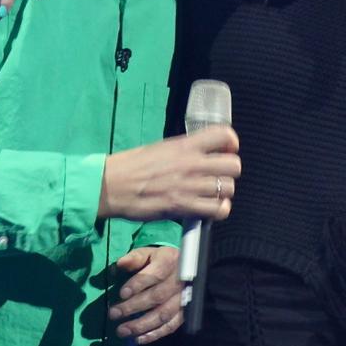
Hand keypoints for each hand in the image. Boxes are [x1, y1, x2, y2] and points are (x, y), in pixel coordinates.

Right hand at [99, 126, 240, 222]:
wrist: (112, 186)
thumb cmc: (130, 166)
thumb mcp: (159, 148)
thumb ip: (183, 150)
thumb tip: (198, 155)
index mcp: (184, 145)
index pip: (224, 134)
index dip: (231, 143)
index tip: (226, 150)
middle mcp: (191, 163)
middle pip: (233, 165)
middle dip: (230, 171)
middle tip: (218, 175)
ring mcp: (189, 186)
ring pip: (228, 188)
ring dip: (223, 192)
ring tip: (211, 194)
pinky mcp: (184, 207)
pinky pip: (217, 210)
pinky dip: (218, 210)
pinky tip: (208, 208)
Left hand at [108, 246, 182, 342]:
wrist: (182, 268)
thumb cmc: (159, 261)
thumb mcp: (147, 254)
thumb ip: (134, 258)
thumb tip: (120, 264)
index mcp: (169, 261)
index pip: (155, 274)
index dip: (138, 284)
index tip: (121, 294)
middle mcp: (179, 281)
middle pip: (157, 296)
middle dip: (133, 307)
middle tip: (113, 314)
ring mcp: (183, 298)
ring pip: (163, 314)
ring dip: (141, 325)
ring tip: (121, 330)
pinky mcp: (184, 312)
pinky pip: (171, 326)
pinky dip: (155, 334)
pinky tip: (138, 339)